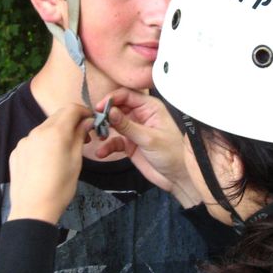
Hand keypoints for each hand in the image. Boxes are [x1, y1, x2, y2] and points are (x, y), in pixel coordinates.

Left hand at [7, 104, 92, 223]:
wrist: (33, 210)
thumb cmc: (59, 188)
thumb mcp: (76, 161)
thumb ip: (80, 136)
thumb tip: (86, 122)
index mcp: (55, 132)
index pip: (71, 109)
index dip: (83, 112)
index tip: (91, 121)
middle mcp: (37, 132)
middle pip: (57, 117)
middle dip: (72, 122)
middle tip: (83, 137)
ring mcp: (24, 142)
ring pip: (45, 129)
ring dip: (57, 133)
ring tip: (64, 152)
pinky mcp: (17, 152)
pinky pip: (33, 141)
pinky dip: (44, 144)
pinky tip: (48, 162)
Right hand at [93, 89, 199, 208]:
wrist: (177, 177)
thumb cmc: (172, 153)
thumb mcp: (148, 138)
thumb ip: (127, 125)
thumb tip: (110, 111)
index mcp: (150, 107)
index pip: (127, 95)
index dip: (112, 99)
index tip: (99, 107)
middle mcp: (141, 115)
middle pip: (117, 108)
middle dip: (105, 114)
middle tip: (95, 122)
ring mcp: (135, 129)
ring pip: (113, 124)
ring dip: (104, 129)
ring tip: (98, 136)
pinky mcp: (130, 144)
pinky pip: (115, 141)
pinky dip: (107, 146)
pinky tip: (102, 152)